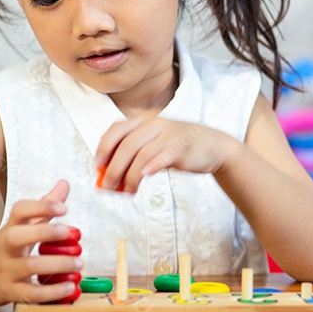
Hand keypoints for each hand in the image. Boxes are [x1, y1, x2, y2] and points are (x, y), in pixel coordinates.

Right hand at [0, 179, 81, 304]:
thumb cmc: (4, 248)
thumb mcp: (20, 226)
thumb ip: (44, 207)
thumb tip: (64, 184)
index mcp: (11, 227)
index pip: (20, 210)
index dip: (41, 206)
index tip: (63, 208)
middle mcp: (6, 247)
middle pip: (17, 236)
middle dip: (44, 232)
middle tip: (71, 233)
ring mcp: (5, 270)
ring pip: (27, 266)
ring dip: (56, 265)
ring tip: (78, 263)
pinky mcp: (8, 292)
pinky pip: (30, 293)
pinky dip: (51, 292)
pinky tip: (69, 287)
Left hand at [95, 116, 235, 194]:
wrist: (214, 146)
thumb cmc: (180, 147)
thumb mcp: (154, 143)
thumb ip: (134, 153)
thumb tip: (109, 173)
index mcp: (144, 121)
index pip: (116, 130)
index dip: (103, 148)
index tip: (98, 167)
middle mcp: (154, 124)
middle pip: (126, 144)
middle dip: (113, 168)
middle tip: (107, 186)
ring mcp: (169, 135)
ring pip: (141, 154)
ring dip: (130, 176)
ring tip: (127, 190)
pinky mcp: (181, 147)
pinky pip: (162, 157)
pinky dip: (151, 167)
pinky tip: (145, 177)